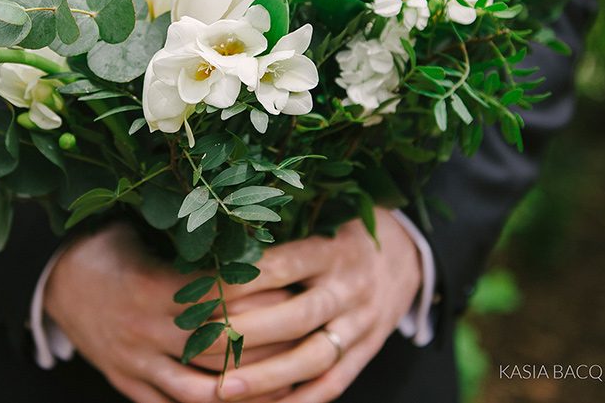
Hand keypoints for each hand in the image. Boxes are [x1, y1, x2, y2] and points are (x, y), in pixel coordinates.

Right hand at [45, 222, 293, 402]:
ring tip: (291, 381)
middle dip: (266, 344)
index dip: (258, 294)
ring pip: (199, 390)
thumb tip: (248, 218)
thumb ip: (188, 235)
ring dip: (246, 390)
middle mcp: (145, 331)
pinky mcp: (129, 384)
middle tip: (308, 332)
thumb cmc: (107, 247)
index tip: (294, 286)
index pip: (217, 297)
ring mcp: (136, 363)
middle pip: (217, 348)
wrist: (53, 281)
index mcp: (151, 288)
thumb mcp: (139, 231)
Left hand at [208, 207, 421, 401]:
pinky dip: (300, 401)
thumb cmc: (342, 232)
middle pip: (297, 316)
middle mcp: (349, 286)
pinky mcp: (368, 350)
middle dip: (246, 334)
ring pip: (315, 356)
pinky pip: (335, 383)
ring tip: (224, 389)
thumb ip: (279, 236)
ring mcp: (362, 323)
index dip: (239, 282)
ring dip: (268, 377)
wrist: (408, 253)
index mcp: (332, 249)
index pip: (282, 266)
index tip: (197, 294)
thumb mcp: (320, 220)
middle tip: (199, 346)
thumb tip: (214, 244)